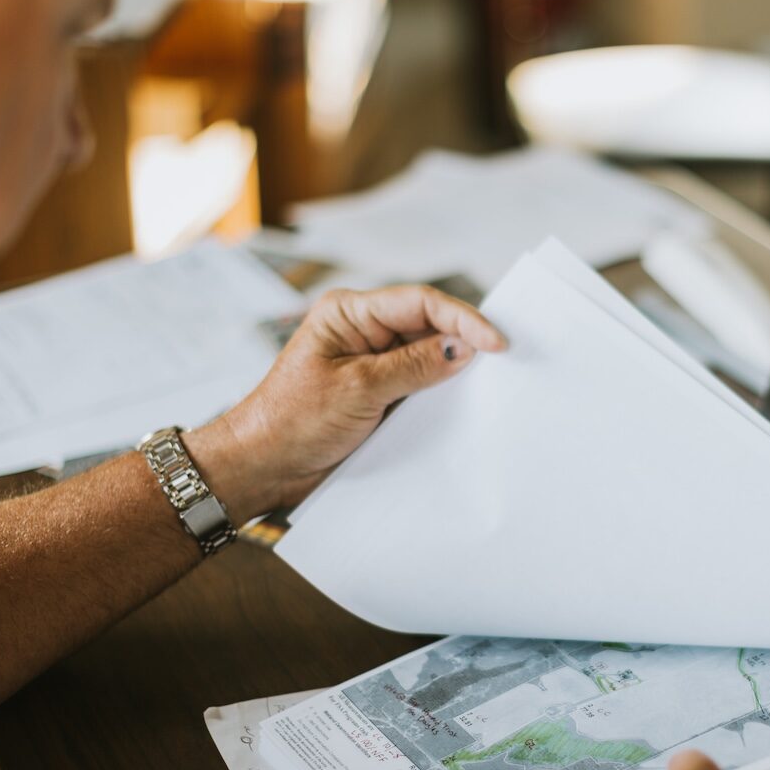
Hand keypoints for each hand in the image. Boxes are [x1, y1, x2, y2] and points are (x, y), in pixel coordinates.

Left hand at [185, 285, 505, 520]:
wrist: (262, 466)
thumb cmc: (292, 420)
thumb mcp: (357, 389)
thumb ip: (413, 366)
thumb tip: (464, 347)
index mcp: (350, 313)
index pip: (420, 302)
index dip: (463, 319)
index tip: (496, 343)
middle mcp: (364, 332)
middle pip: (429, 325)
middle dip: (466, 341)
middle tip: (508, 361)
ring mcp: (373, 365)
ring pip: (429, 357)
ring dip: (457, 370)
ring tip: (494, 383)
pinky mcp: (379, 395)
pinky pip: (421, 387)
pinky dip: (443, 395)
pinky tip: (466, 405)